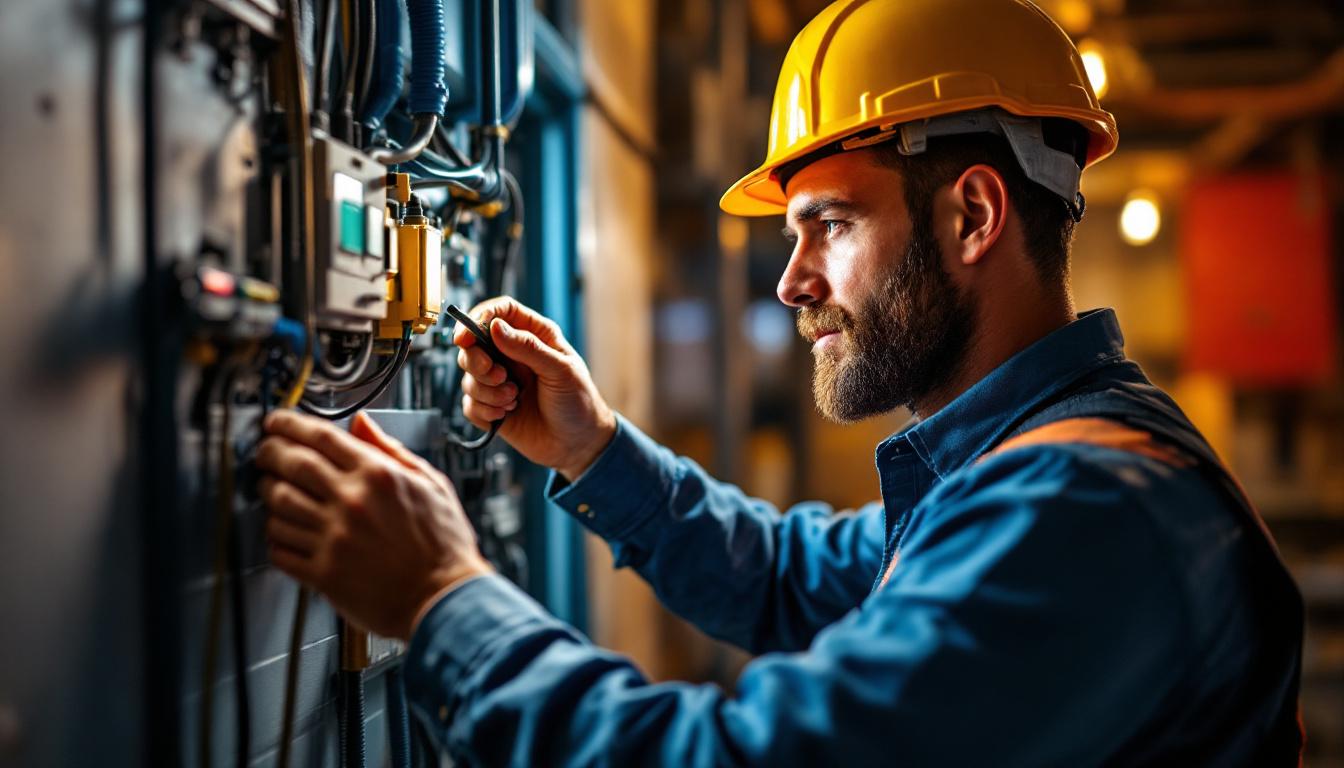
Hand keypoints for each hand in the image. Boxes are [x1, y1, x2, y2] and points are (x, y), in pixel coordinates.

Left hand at [256, 410, 491, 640]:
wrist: (444, 598)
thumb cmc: (443, 545)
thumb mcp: (430, 484)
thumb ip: (391, 450)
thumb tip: (361, 424)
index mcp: (378, 476)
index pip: (321, 437)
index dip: (289, 424)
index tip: (277, 422)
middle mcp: (352, 503)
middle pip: (291, 464)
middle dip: (269, 452)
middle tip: (264, 451)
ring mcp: (334, 539)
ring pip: (278, 505)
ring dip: (267, 492)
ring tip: (270, 489)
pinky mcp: (323, 573)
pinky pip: (280, 548)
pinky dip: (273, 536)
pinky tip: (282, 531)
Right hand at [454, 296, 615, 480]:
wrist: (579, 445)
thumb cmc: (579, 403)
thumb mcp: (560, 371)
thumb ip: (528, 348)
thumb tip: (496, 327)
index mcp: (534, 337)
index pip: (500, 312)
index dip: (480, 317)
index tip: (465, 337)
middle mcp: (513, 356)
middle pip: (473, 344)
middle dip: (477, 361)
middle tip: (498, 375)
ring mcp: (500, 382)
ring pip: (469, 376)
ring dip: (487, 391)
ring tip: (513, 399)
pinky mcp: (492, 407)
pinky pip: (470, 404)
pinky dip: (484, 410)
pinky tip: (506, 415)